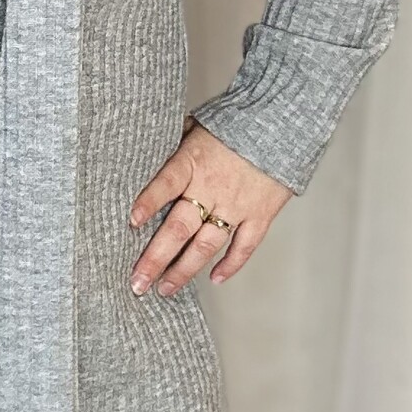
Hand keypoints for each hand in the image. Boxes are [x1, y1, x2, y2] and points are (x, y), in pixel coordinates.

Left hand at [127, 113, 292, 295]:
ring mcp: (237, 205)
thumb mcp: (194, 127)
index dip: (149, 202)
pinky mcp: (260, 214)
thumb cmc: (232, 123)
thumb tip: (144, 157)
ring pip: (206, 245)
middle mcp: (212, 187)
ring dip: (183, 270)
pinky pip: (244, 246)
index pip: (166, 184)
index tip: (130, 223)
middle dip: (156, 258)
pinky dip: (231, 264)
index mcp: (192, 162)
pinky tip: (214, 279)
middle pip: (179, 228)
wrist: (281, 122)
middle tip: (137, 283)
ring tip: (164, 289)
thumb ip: (172, 146)